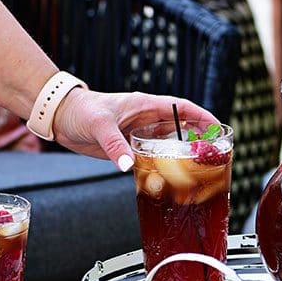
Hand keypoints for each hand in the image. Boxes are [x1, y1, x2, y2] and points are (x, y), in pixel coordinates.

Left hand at [51, 89, 217, 169]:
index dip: (203, 117)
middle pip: (182, 126)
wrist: (62, 118)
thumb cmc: (81, 111)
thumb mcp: (99, 125)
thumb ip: (114, 145)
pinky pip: (154, 153)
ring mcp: (140, 132)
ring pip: (170, 141)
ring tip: (200, 167)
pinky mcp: (130, 145)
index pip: (183, 108)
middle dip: (200, 137)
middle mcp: (147, 118)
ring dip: (184, 151)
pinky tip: (171, 175)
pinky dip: (165, 162)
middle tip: (216, 153)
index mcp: (146, 105)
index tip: (219, 128)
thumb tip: (128, 165)